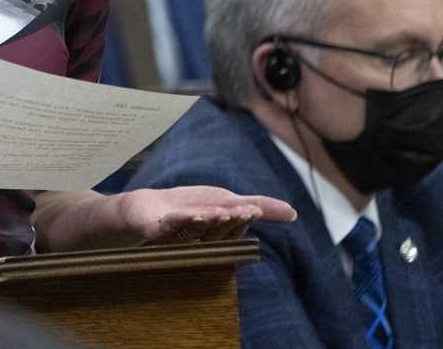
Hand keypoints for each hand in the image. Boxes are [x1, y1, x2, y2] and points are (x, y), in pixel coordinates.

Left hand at [119, 186, 296, 245]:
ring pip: (195, 230)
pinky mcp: (155, 230)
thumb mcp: (227, 202)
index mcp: (216, 236)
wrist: (148, 209)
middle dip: (229, 221)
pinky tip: (189, 213)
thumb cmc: (192, 207)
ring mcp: (175, 238)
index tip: (252, 209)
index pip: (232, 228)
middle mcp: (198, 241)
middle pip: (216, 231)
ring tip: (219, 211)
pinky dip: (179, 220)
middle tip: (244, 211)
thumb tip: (294, 214)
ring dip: (207, 221)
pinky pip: (168, 227)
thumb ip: (259, 208)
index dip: (241, 219)